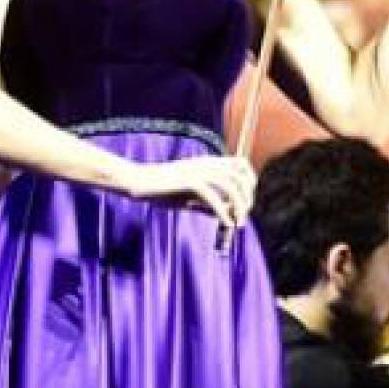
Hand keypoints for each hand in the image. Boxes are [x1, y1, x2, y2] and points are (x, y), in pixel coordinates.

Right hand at [118, 155, 256, 228]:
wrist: (138, 181)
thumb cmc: (161, 189)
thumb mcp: (189, 196)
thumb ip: (207, 203)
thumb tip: (227, 215)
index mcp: (208, 163)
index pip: (240, 163)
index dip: (250, 179)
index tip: (248, 199)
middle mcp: (207, 164)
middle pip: (240, 176)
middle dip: (247, 197)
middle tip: (243, 216)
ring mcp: (199, 172)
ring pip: (231, 186)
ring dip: (239, 206)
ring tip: (237, 223)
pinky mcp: (189, 182)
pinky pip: (213, 197)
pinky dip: (223, 212)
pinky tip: (225, 224)